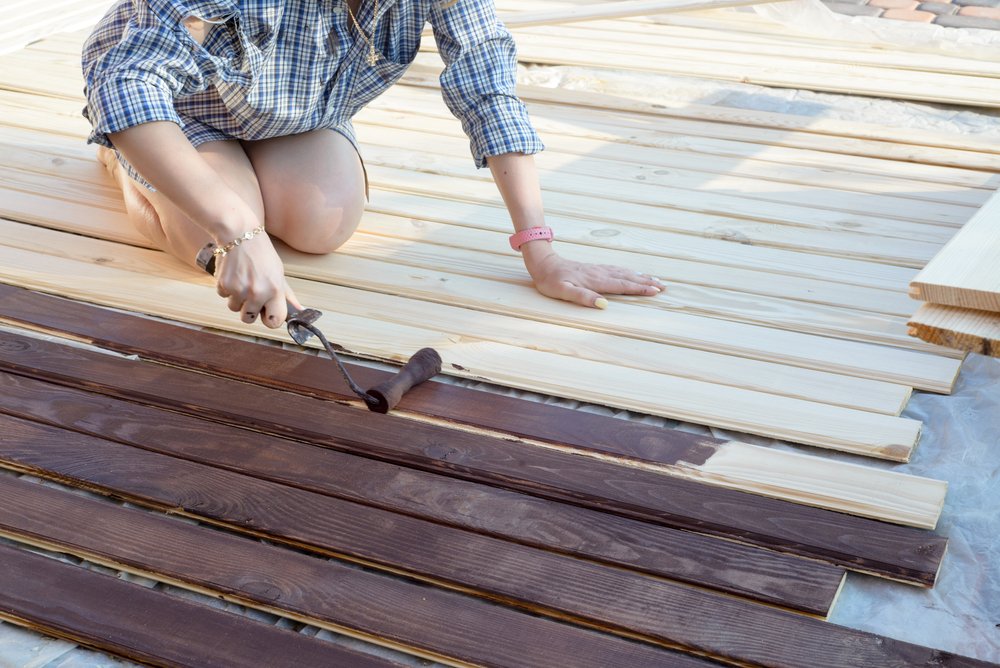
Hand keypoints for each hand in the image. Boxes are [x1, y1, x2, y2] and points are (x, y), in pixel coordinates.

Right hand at [214, 224, 300, 327]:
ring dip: (236, 298)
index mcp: (275, 290)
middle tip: (250, 294)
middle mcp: (257, 293)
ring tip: (242, 280)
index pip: (274, 322)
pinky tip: (233, 274)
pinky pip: (223, 296)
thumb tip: (299, 309)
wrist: (239, 233)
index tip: (267, 313)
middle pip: (248, 319)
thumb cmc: (261, 253)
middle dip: (249, 310)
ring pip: (234, 308)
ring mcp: (239, 290)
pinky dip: (226, 288)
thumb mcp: (279, 272)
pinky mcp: (223, 284)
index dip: (269, 319)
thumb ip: (287, 294)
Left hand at [522, 243, 662, 307]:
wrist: (544, 264)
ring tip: (656, 279)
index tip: (655, 291)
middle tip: (664, 286)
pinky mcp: (595, 268)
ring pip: (625, 272)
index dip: (639, 289)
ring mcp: (599, 270)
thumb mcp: (563, 292)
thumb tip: (603, 304)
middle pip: (628, 278)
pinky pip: (617, 269)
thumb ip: (583, 297)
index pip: (622, 286)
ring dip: (641, 276)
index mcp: (595, 282)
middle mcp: (600, 274)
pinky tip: (635, 272)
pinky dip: (630, 271)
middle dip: (646, 282)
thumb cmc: (551, 281)